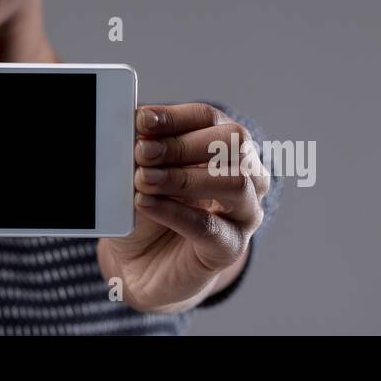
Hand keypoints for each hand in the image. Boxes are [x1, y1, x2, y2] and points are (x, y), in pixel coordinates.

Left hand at [99, 102, 269, 313]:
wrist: (142, 264)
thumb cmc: (147, 209)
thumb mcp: (139, 173)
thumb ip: (142, 150)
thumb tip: (134, 128)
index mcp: (222, 146)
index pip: (208, 118)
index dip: (175, 116)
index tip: (142, 120)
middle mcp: (245, 174)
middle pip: (232, 143)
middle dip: (182, 144)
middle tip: (142, 151)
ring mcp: (245, 213)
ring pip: (235, 183)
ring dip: (183, 177)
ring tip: (144, 179)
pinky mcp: (230, 248)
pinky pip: (211, 227)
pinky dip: (175, 212)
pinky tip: (146, 204)